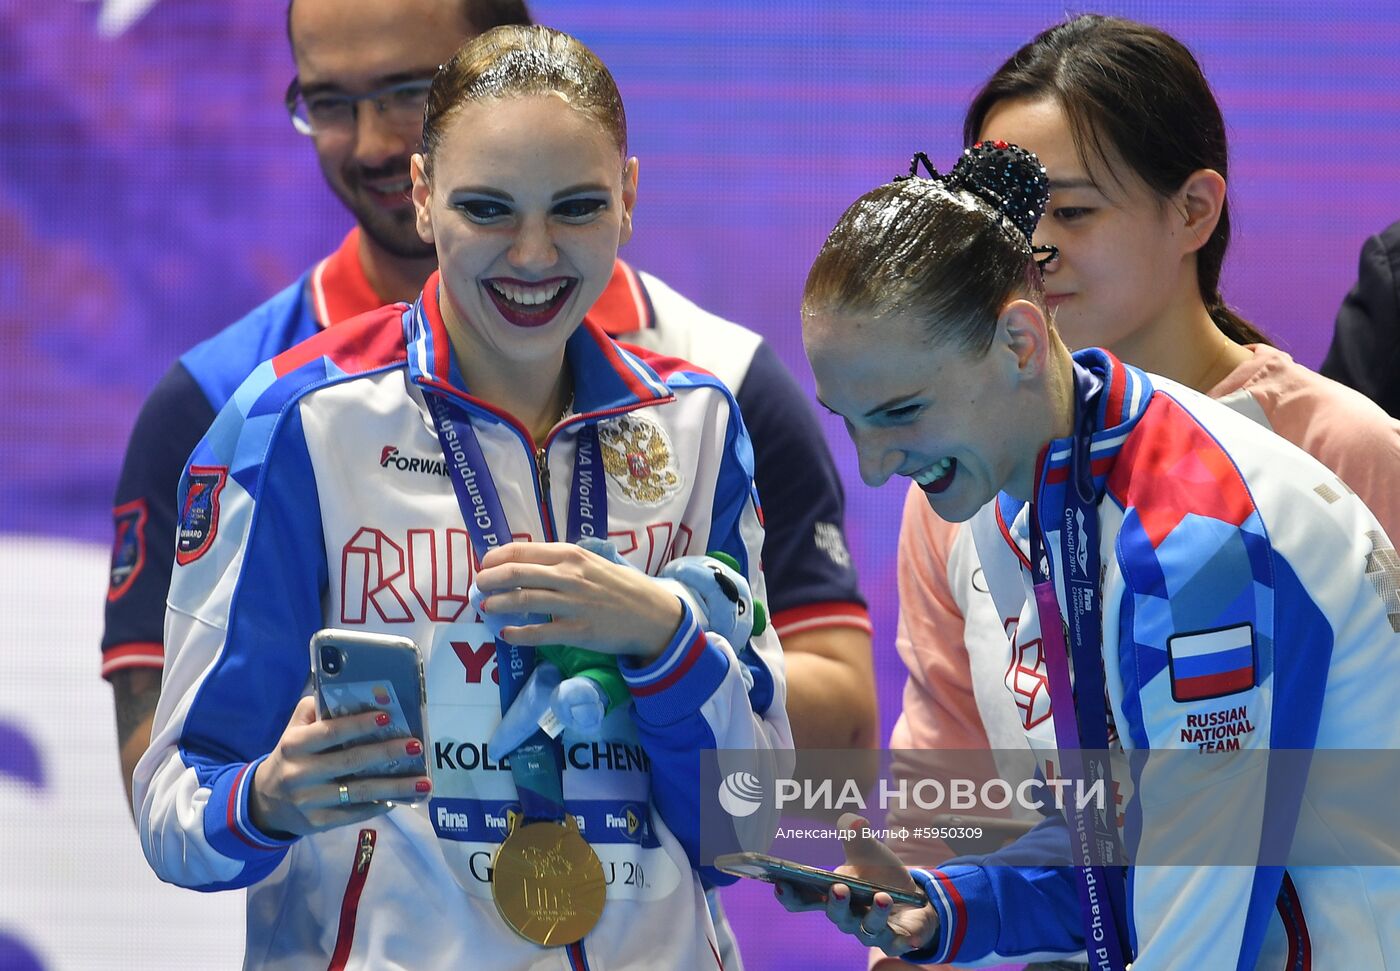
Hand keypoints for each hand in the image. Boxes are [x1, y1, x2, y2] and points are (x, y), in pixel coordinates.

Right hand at [248, 696, 431, 837]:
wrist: (265, 802)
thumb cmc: (291, 757)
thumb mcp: (294, 730)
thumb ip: (317, 711)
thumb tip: (356, 694)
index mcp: (294, 745)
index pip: (330, 732)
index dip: (359, 724)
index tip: (388, 716)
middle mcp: (300, 773)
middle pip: (351, 761)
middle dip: (387, 752)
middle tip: (417, 746)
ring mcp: (309, 801)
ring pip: (358, 792)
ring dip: (394, 787)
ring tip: (423, 782)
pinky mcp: (318, 823)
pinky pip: (354, 814)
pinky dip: (378, 805)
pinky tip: (399, 798)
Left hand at [474, 542, 682, 660]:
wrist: (652, 615)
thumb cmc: (620, 587)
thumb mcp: (592, 563)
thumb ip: (562, 562)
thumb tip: (527, 566)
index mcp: (571, 555)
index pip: (522, 550)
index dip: (497, 557)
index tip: (485, 564)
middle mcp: (569, 575)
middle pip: (517, 573)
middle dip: (490, 579)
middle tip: (478, 586)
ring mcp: (573, 604)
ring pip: (523, 601)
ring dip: (498, 604)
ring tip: (486, 607)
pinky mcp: (578, 631)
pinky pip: (539, 633)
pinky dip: (518, 634)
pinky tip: (506, 635)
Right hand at [773, 813, 938, 957]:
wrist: (911, 897)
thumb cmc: (879, 874)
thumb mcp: (868, 851)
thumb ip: (855, 835)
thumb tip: (852, 820)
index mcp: (831, 895)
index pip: (803, 901)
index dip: (790, 896)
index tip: (781, 883)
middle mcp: (846, 917)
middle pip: (835, 916)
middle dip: (835, 904)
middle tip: (838, 888)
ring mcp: (869, 930)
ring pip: (866, 929)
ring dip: (873, 915)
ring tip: (881, 896)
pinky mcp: (894, 939)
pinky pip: (896, 943)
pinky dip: (902, 940)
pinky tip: (909, 936)